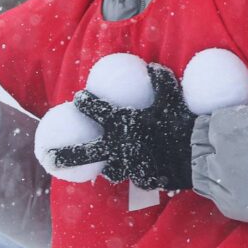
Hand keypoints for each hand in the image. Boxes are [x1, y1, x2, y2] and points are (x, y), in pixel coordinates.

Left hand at [51, 64, 196, 190]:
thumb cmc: (182, 120)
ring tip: (105, 165)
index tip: (79, 99)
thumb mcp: (171, 95)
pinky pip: (136, 177)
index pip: (94, 110)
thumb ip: (159, 80)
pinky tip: (139, 170)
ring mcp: (130, 166)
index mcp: (122, 123)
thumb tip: (151, 68)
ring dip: (107, 165)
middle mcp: (120, 146)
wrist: (199, 154)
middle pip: (84, 153)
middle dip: (64, 155)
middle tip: (48, 156)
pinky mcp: (145, 179)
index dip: (84, 103)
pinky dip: (136, 172)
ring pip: (110, 170)